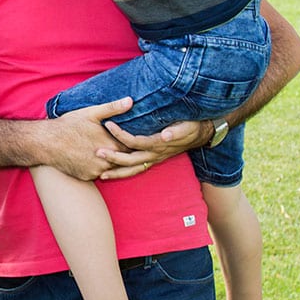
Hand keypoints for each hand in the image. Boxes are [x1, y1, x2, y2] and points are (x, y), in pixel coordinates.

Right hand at [34, 97, 137, 179]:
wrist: (46, 143)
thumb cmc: (69, 125)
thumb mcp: (91, 113)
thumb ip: (113, 108)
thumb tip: (130, 101)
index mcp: (111, 145)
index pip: (131, 147)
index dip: (131, 142)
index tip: (130, 137)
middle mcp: (106, 162)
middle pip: (123, 160)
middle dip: (122, 153)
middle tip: (121, 145)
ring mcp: (95, 171)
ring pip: (110, 168)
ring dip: (110, 161)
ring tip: (105, 150)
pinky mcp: (86, 177)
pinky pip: (97, 173)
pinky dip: (96, 167)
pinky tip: (91, 158)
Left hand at [95, 118, 213, 179]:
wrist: (202, 133)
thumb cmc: (192, 126)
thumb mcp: (186, 127)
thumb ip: (176, 132)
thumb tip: (164, 136)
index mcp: (159, 144)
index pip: (135, 141)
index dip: (121, 134)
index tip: (108, 124)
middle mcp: (155, 155)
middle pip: (131, 160)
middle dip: (113, 158)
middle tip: (97, 153)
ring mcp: (154, 159)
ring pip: (133, 170)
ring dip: (117, 172)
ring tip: (100, 175)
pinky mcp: (154, 160)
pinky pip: (137, 169)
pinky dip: (124, 173)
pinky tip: (112, 174)